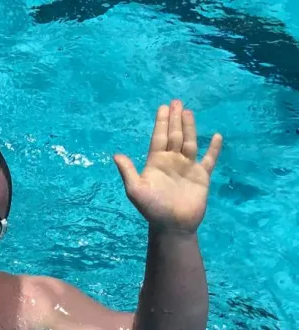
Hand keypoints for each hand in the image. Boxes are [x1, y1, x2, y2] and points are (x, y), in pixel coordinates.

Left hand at [113, 100, 222, 233]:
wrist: (173, 225)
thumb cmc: (152, 208)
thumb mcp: (136, 190)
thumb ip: (128, 171)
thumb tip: (116, 155)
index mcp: (156, 162)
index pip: (158, 137)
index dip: (161, 122)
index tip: (163, 107)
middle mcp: (172, 161)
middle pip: (174, 135)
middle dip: (174, 119)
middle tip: (176, 101)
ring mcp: (187, 168)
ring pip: (189, 142)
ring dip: (189, 127)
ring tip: (188, 112)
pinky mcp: (201, 177)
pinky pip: (209, 159)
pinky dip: (214, 148)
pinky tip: (216, 136)